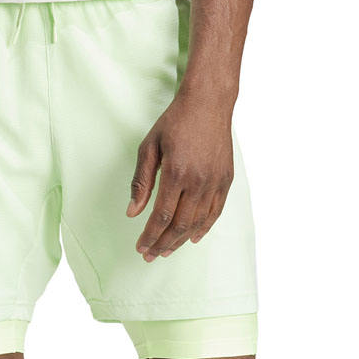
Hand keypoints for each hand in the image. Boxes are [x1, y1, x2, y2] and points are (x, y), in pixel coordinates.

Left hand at [127, 94, 232, 260]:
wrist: (208, 103)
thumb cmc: (174, 122)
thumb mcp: (149, 147)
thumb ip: (141, 182)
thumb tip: (132, 213)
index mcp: (176, 172)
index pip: (161, 216)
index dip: (150, 235)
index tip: (140, 247)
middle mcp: (198, 181)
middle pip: (180, 225)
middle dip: (162, 244)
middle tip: (149, 256)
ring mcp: (215, 181)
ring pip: (198, 222)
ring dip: (181, 241)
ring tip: (166, 251)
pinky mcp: (226, 179)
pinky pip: (215, 212)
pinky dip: (204, 228)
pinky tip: (192, 239)